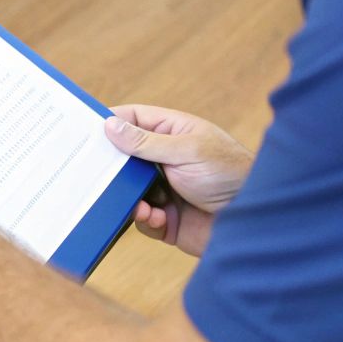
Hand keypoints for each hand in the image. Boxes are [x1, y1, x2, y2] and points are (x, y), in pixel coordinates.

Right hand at [103, 104, 252, 256]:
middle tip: (89, 170)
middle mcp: (165, 160)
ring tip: (135, 202)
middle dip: (109, 165)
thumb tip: (110, 125)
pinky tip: (155, 218)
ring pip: (127, 191)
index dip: (110, 122)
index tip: (84, 129)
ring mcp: (165, 190)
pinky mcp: (167, 219)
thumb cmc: (230, 174)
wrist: (258, 221)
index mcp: (172, 134)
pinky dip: (143, 220)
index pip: (133, 120)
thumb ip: (146, 141)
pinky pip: (141, 220)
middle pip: (124, 158)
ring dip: (126, 197)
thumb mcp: (187, 151)